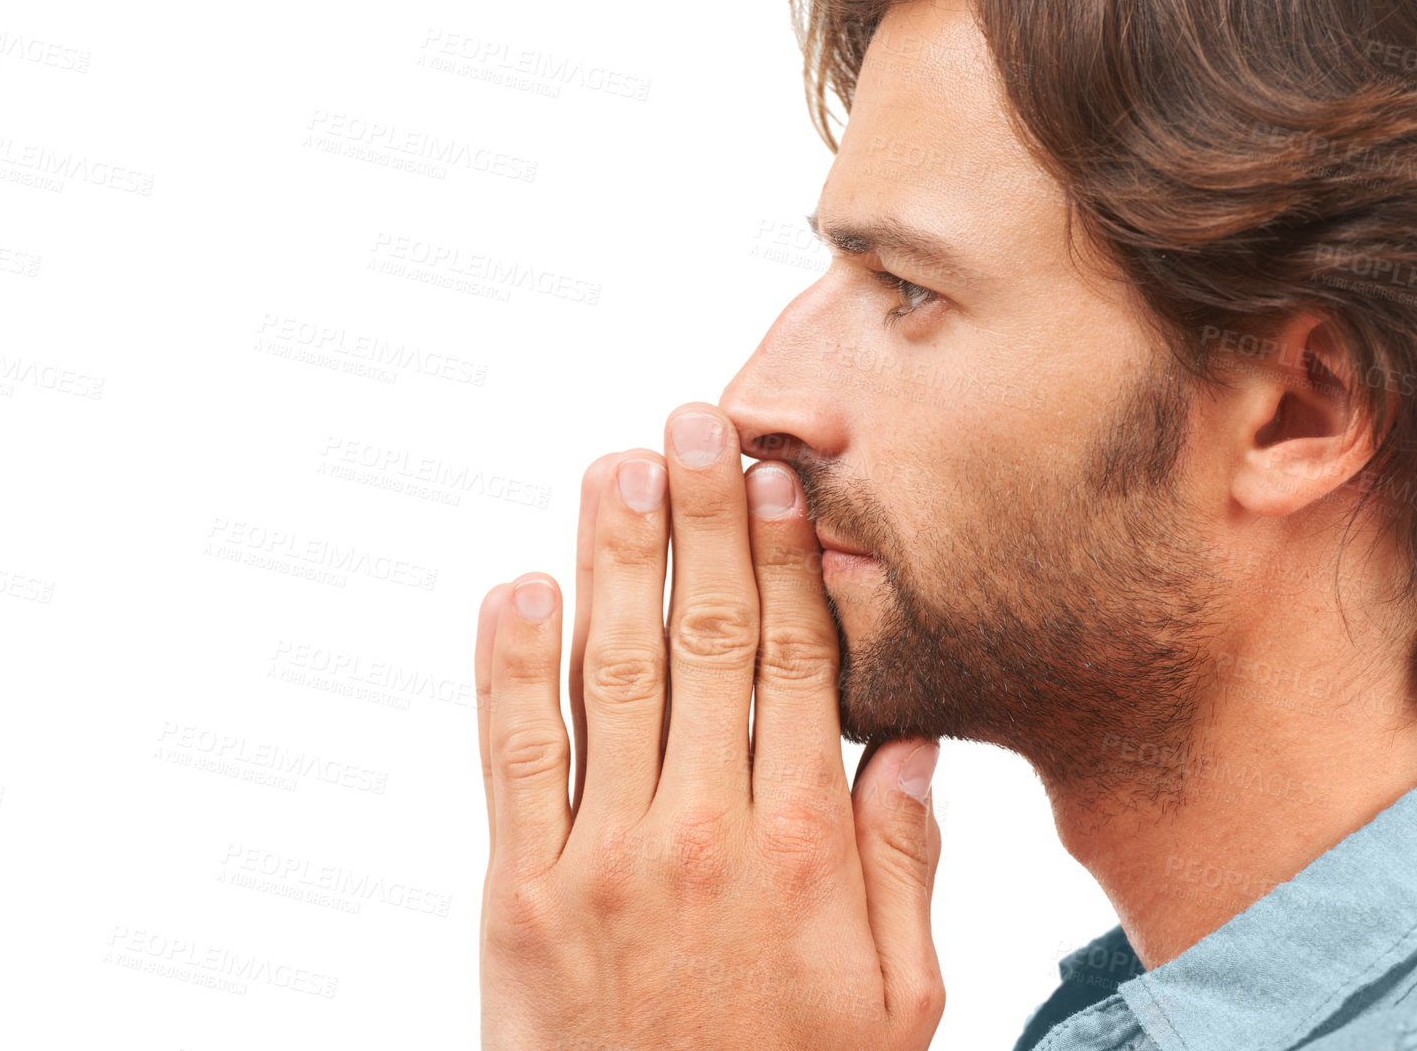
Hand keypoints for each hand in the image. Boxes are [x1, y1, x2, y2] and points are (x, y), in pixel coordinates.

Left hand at [473, 402, 944, 1049]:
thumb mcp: (896, 997)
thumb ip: (905, 862)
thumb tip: (907, 740)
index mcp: (806, 844)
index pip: (798, 663)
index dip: (786, 561)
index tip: (775, 482)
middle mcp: (705, 829)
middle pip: (707, 639)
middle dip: (700, 520)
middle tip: (694, 423)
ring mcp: (604, 856)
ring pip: (611, 672)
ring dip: (613, 558)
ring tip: (618, 466)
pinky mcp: (521, 894)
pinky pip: (513, 757)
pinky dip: (509, 666)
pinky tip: (518, 586)